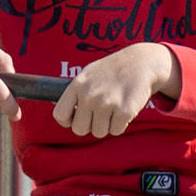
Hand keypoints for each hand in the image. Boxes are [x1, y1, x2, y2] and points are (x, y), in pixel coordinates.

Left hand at [54, 43, 178, 138]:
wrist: (141, 63)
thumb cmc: (111, 71)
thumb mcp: (87, 74)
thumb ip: (73, 92)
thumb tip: (53, 105)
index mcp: (77, 85)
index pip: (60, 114)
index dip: (67, 121)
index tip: (75, 119)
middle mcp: (89, 95)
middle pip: (79, 129)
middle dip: (89, 126)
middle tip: (98, 115)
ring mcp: (107, 103)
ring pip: (99, 132)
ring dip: (106, 125)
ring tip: (113, 108)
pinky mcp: (125, 111)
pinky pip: (116, 131)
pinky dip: (120, 124)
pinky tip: (124, 109)